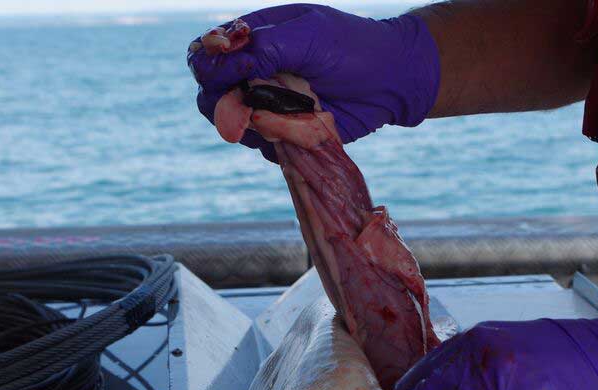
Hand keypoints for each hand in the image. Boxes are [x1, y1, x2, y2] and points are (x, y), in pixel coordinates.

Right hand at [187, 4, 439, 156]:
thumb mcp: (307, 35)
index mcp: (252, 40)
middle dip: (227, 104)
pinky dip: (280, 141)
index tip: (240, 74)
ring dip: (258, 124)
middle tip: (258, 105)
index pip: (205, 56)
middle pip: (209, 96)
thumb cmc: (351, 47)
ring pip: (234, 127)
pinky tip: (307, 127)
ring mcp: (267, 107)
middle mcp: (252, 74)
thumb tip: (229, 65)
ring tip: (296, 111)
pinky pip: (264, 147)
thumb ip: (264, 47)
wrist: (391, 81)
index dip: (211, 68)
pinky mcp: (285, 134)